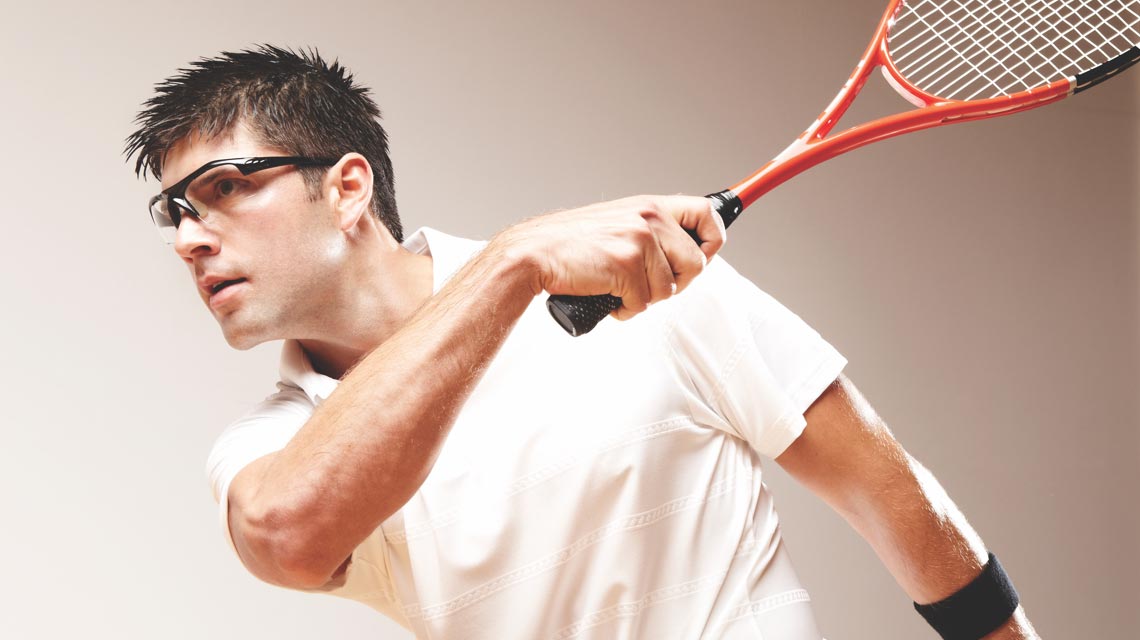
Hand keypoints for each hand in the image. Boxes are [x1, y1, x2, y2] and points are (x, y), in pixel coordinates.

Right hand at [498, 195, 725, 319]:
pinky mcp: (627, 264)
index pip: (706, 213)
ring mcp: (640, 240)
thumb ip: (651, 231)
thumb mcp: (619, 223)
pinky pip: (645, 302)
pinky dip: (627, 308)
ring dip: (646, 298)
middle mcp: (650, 217)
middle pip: (696, 263)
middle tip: (648, 285)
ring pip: (671, 288)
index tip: (707, 252)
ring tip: (619, 288)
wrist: (534, 253)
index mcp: (650, 205)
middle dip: (676, 284)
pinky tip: (608, 295)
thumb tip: (685, 253)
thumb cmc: (572, 245)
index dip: (713, 239)